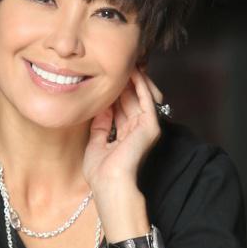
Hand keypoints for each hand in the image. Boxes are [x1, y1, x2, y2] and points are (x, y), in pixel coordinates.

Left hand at [82, 67, 163, 195]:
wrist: (108, 184)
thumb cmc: (100, 172)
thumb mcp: (96, 143)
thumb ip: (100, 125)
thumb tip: (101, 107)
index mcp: (125, 135)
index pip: (120, 108)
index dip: (112, 92)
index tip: (103, 78)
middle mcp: (137, 129)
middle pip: (129, 100)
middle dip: (121, 83)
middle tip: (113, 65)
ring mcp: (145, 127)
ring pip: (138, 97)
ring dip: (131, 80)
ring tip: (123, 63)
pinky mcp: (150, 125)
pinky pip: (145, 100)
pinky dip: (140, 85)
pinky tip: (132, 72)